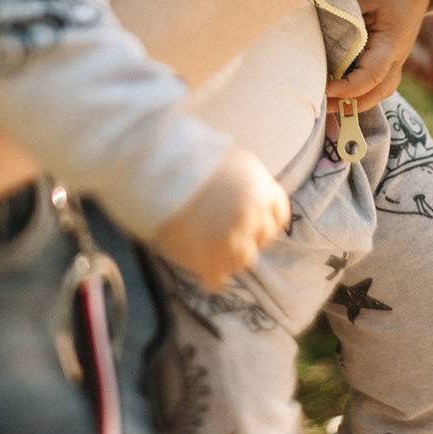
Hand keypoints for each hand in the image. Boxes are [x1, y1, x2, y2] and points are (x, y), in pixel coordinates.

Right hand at [151, 146, 289, 291]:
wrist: (153, 167)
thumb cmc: (185, 156)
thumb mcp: (230, 158)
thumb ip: (247, 181)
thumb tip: (249, 196)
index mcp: (259, 189)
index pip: (279, 216)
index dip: (263, 219)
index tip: (249, 222)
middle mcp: (251, 216)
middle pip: (261, 239)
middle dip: (245, 236)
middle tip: (221, 232)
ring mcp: (231, 240)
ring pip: (242, 261)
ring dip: (227, 255)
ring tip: (205, 246)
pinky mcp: (208, 260)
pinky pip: (216, 277)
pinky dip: (207, 273)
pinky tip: (195, 260)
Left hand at [329, 0, 431, 108]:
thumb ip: (344, 9)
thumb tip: (316, 23)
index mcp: (392, 45)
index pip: (372, 76)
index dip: (349, 88)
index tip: (326, 90)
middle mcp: (395, 58)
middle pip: (378, 92)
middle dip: (352, 104)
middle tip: (323, 108)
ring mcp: (392, 61)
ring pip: (378, 91)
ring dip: (355, 102)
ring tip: (328, 108)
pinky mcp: (384, 59)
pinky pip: (373, 82)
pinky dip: (357, 92)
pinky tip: (336, 95)